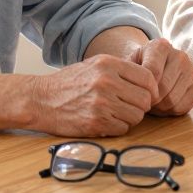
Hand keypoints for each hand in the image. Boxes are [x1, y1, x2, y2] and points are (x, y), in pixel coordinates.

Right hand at [28, 54, 156, 136]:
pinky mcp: (95, 122)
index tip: (147, 94)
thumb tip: (150, 81)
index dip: (151, 88)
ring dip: (130, 118)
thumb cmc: (70, 82)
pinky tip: (107, 122)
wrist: (40, 100)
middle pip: (145, 99)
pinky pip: (123, 128)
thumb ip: (121, 69)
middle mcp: (107, 82)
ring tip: (117, 114)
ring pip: (137, 116)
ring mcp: (101, 103)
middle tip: (130, 106)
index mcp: (108, 64)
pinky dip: (118, 127)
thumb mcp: (95, 64)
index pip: (148, 77)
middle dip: (141, 105)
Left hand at [133, 38, 192, 115]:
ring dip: (159, 107)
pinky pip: (183, 106)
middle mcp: (179, 55)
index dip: (143, 88)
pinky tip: (164, 104)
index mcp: (160, 46)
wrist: (156, 67)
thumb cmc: (140, 67)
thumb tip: (131, 89)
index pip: (152, 72)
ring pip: (172, 99)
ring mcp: (191, 70)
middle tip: (143, 102)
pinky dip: (171, 111)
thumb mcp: (130, 65)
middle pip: (163, 88)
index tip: (136, 93)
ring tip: (152, 102)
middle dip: (150, 100)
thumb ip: (128, 74)